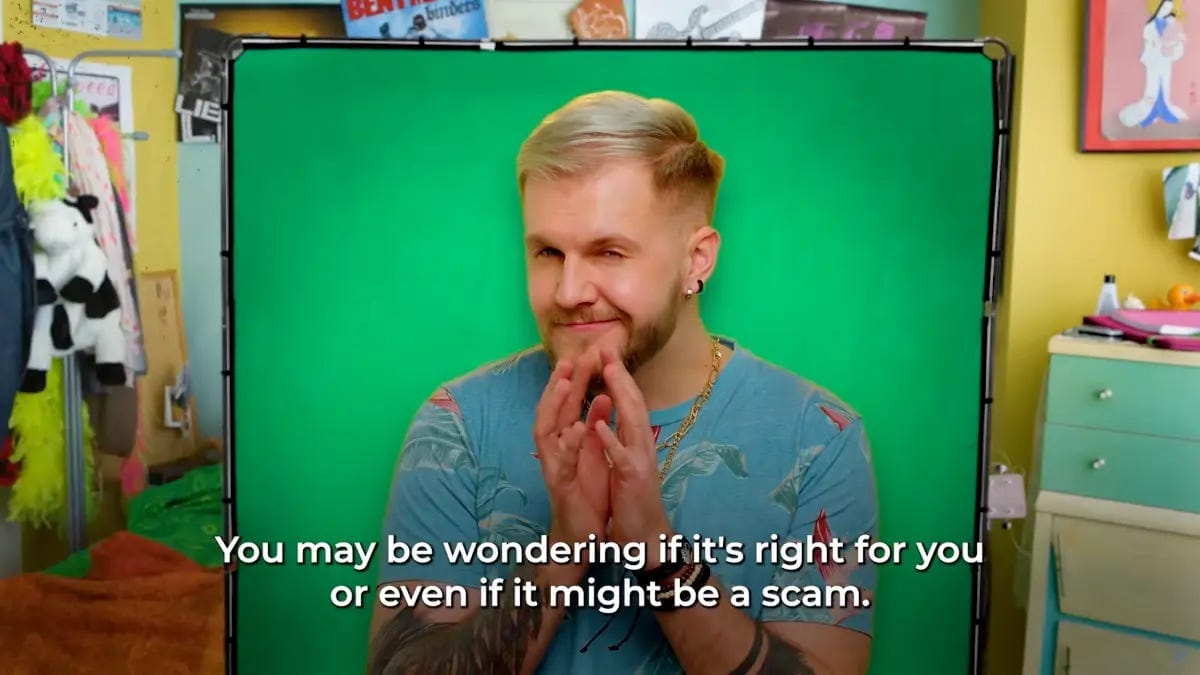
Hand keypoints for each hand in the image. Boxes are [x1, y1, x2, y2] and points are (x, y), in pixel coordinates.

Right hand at [533, 358, 611, 561]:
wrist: (584, 534)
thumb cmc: (589, 493)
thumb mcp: (595, 455)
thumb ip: (595, 427)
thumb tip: (601, 397)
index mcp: (565, 441)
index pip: (565, 405)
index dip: (572, 380)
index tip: (583, 355)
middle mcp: (554, 450)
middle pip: (551, 410)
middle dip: (559, 384)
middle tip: (570, 359)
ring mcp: (553, 467)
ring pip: (546, 431)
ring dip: (556, 406)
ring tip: (566, 383)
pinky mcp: (559, 486)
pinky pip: (561, 463)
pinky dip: (568, 445)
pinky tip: (576, 429)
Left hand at [590, 349, 673, 564]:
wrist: (646, 537)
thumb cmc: (634, 499)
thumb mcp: (625, 462)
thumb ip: (620, 437)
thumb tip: (609, 414)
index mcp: (636, 441)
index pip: (629, 402)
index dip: (619, 376)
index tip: (606, 353)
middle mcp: (642, 445)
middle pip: (634, 403)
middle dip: (621, 374)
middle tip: (608, 348)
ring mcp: (640, 460)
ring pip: (633, 421)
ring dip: (621, 395)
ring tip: (610, 371)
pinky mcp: (634, 480)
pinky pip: (621, 457)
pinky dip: (611, 441)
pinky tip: (599, 425)